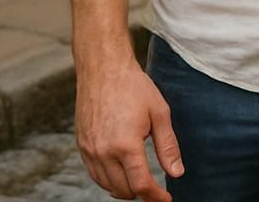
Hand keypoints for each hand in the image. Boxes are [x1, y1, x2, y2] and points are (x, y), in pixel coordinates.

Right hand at [75, 56, 180, 200]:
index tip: (166, 199)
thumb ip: (168, 146)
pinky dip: (108, 179)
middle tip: (156, 189)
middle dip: (141, 193)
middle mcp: (103, 152)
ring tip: (141, 182)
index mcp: (125, 145)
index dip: (155, 196)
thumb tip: (176, 173)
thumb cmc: (134, 87)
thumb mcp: (160, 114)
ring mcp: (89, 150)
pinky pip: (94, 174)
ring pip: (107, 185)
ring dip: (124, 188)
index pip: (140, 184)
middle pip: (123, 190)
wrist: (104, 69)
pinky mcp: (81, 145)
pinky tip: (121, 172)